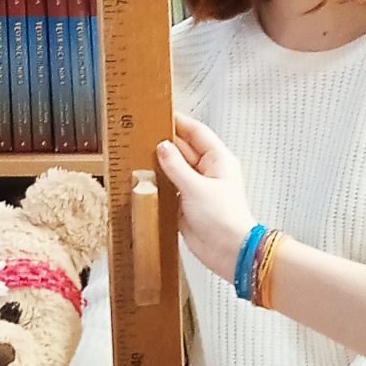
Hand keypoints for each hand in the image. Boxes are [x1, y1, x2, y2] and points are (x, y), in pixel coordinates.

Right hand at [157, 115, 258, 284]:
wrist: (229, 252)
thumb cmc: (224, 218)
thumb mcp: (196, 188)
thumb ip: (176, 166)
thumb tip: (162, 147)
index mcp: (218, 160)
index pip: (197, 133)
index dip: (179, 122)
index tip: (160, 113)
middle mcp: (207, 172)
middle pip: (183, 150)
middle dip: (164, 144)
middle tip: (141, 135)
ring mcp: (196, 189)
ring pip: (174, 170)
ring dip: (159, 165)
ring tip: (137, 155)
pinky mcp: (186, 205)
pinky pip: (169, 190)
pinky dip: (158, 185)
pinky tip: (143, 180)